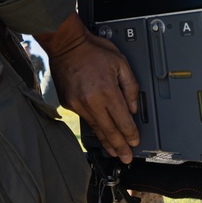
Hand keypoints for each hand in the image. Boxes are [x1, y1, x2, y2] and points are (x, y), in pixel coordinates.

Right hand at [35, 13, 139, 162]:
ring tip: (114, 152)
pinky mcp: (69, 104)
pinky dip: (94, 128)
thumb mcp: (120, 62)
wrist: (66, 45)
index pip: (122, 120)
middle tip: (126, 158)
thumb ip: (130, 86)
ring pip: (96, 128)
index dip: (130, 134)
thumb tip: (133, 107)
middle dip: (120, 146)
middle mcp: (92, 101)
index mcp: (107, 91)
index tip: (135, 142)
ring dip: (106, 142)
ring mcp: (78, 104)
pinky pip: (85, 119)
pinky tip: (100, 134)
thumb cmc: (93, 50)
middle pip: (109, 131)